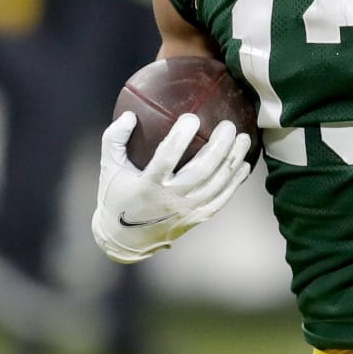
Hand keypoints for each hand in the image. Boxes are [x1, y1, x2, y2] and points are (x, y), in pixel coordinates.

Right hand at [92, 110, 251, 263]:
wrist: (124, 239)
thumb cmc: (116, 196)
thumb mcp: (108, 167)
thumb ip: (114, 138)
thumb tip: (129, 114)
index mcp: (147, 185)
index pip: (167, 157)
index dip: (181, 137)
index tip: (192, 118)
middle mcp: (170, 199)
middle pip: (202, 169)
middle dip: (220, 145)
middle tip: (228, 125)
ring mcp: (186, 210)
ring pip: (217, 183)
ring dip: (233, 159)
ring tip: (244, 139)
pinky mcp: (197, 218)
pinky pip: (222, 198)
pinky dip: (235, 181)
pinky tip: (243, 164)